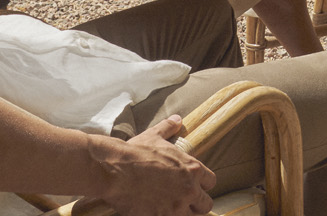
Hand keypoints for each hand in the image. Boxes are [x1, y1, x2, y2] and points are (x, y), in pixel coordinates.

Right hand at [92, 115, 213, 215]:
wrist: (116, 171)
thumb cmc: (135, 152)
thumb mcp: (154, 136)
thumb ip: (169, 128)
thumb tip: (176, 120)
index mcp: (192, 169)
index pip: (211, 182)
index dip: (202, 184)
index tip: (194, 185)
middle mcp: (189, 189)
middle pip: (206, 204)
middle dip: (197, 204)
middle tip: (185, 202)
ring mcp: (176, 207)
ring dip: (184, 213)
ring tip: (172, 210)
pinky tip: (158, 213)